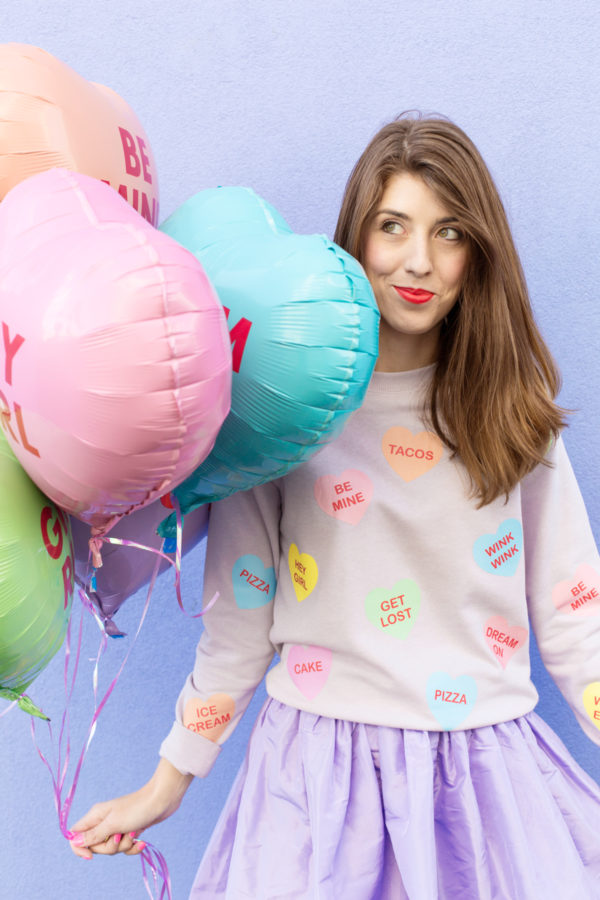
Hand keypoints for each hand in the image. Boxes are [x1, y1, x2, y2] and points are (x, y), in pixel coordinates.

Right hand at [69, 758, 192, 859]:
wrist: (162, 799)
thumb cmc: (137, 808)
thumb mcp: (113, 824)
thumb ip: (93, 835)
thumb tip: (73, 841)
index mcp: (95, 816)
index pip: (75, 835)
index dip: (79, 848)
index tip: (91, 856)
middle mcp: (103, 821)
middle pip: (95, 846)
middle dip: (109, 847)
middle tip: (120, 835)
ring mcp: (116, 826)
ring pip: (111, 848)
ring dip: (124, 846)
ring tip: (134, 833)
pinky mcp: (129, 830)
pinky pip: (125, 847)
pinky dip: (133, 847)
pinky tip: (142, 842)